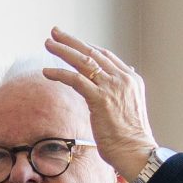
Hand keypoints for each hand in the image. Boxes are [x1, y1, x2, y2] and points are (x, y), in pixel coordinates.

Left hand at [42, 28, 157, 177]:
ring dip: (63, 50)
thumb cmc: (130, 135)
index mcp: (130, 79)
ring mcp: (112, 87)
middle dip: (72, 41)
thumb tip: (127, 73)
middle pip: (93, 53)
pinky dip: (60, 73)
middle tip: (55, 32)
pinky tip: (46, 71)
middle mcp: (122, 78)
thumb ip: (124, 90)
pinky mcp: (100, 98)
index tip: (73, 42)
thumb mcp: (129, 106)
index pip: (106, 56)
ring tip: (48, 43)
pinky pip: (76, 79)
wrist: (136, 150)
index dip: (87, 47)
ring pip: (83, 61)